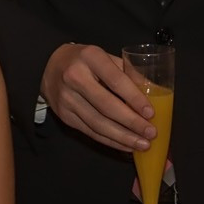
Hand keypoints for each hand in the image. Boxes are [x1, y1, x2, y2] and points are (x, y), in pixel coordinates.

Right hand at [40, 43, 154, 152]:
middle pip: (106, 106)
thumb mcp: (105, 57)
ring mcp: (67, 99)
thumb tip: (155, 91)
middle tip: (151, 133)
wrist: (48, 67)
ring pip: (98, 123)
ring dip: (123, 137)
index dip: (134, 98)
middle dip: (131, 122)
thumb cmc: (84, 61)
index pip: (115, 80)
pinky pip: (90, 132)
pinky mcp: (64, 116)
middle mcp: (75, 77)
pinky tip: (125, 145)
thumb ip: (128, 72)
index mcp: (90, 57)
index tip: (150, 112)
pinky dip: (110, 141)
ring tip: (142, 144)